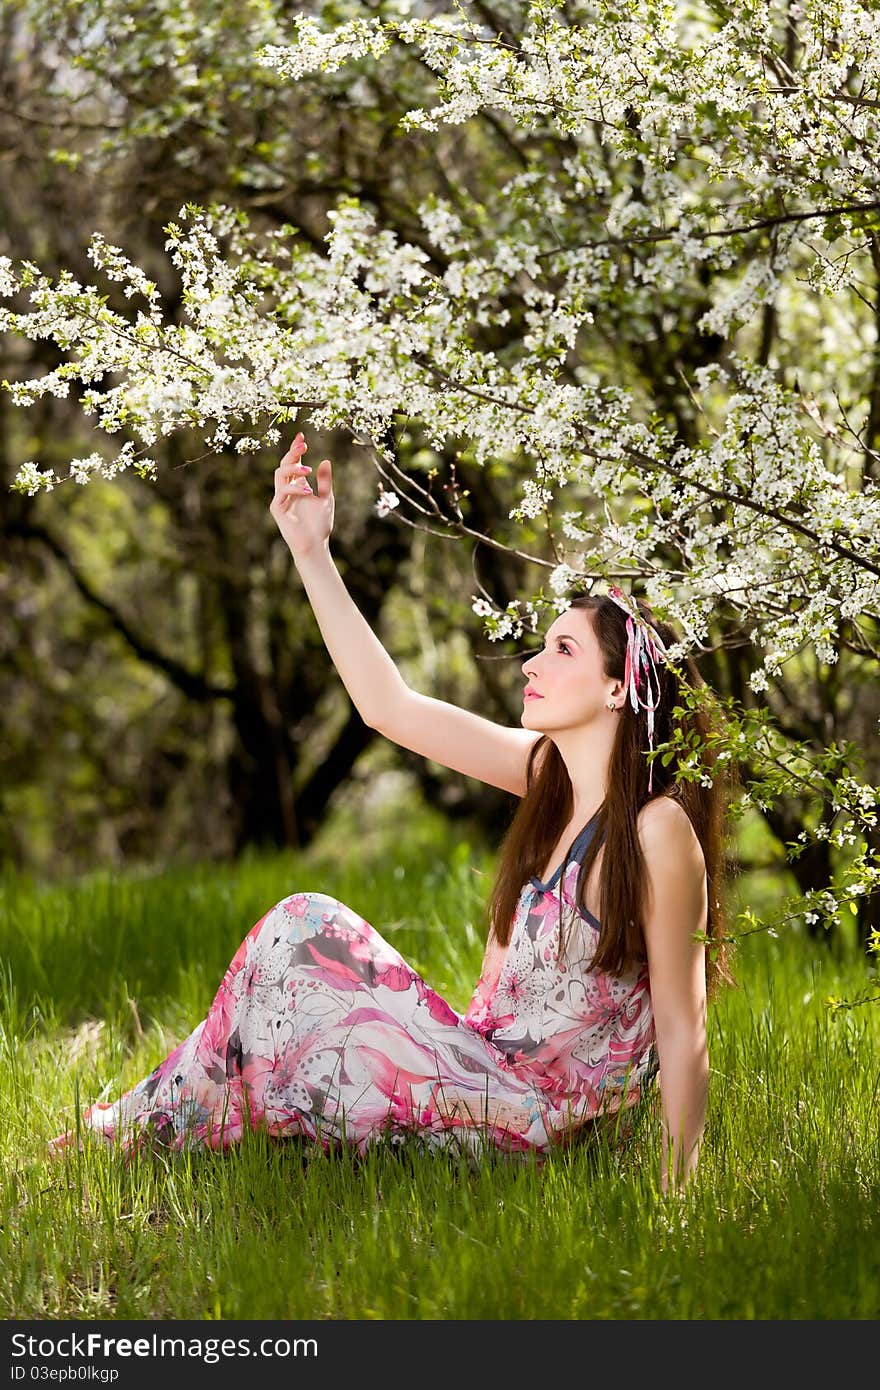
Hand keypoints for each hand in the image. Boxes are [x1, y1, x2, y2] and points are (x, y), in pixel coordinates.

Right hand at [270, 432, 334, 563]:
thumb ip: (325, 481)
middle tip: (304, 445)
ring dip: (293, 468)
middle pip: (284, 464)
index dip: (296, 449)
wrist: (315, 545)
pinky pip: (281, 493)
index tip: (301, 435)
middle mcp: (287, 489)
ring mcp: (281, 498)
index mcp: (298, 485)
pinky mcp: (277, 509)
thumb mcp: (327, 499)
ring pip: (279, 474)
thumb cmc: (320, 525)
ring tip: (308, 470)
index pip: (294, 463)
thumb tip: (325, 460)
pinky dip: (294, 489)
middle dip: (292, 453)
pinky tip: (307, 492)